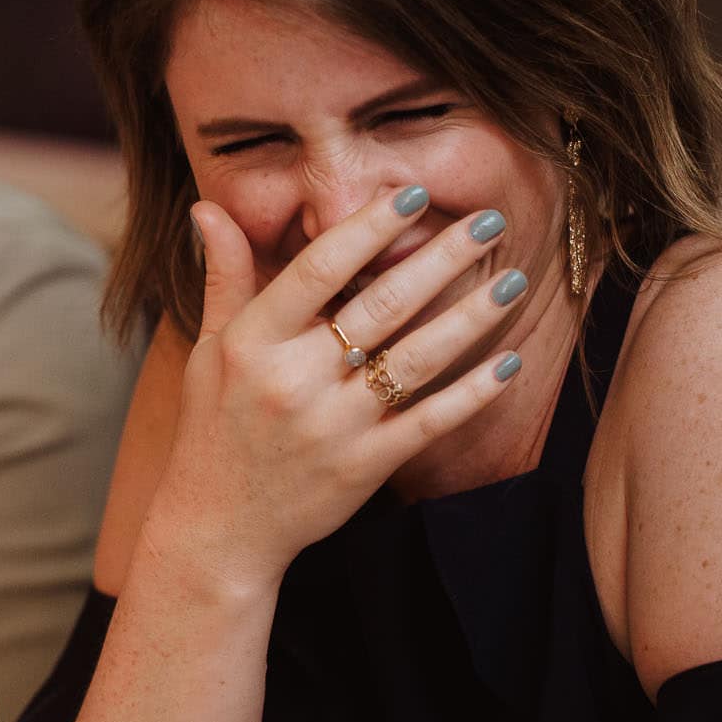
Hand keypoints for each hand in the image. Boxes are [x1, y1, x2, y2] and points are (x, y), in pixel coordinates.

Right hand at [138, 187, 524, 598]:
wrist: (216, 528)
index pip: (316, 270)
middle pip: (379, 306)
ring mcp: (332, 426)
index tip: (412, 193)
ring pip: (415, 358)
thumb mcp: (210, 350)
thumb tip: (208, 209)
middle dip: (441, 258)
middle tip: (489, 221)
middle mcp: (293, 380)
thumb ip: (223, 277)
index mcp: (253, 343)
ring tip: (513, 280)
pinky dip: (473, 392)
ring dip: (471, 316)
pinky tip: (509, 362)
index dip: (367, 228)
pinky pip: (430, 420)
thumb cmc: (213, 428)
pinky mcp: (364, 467)